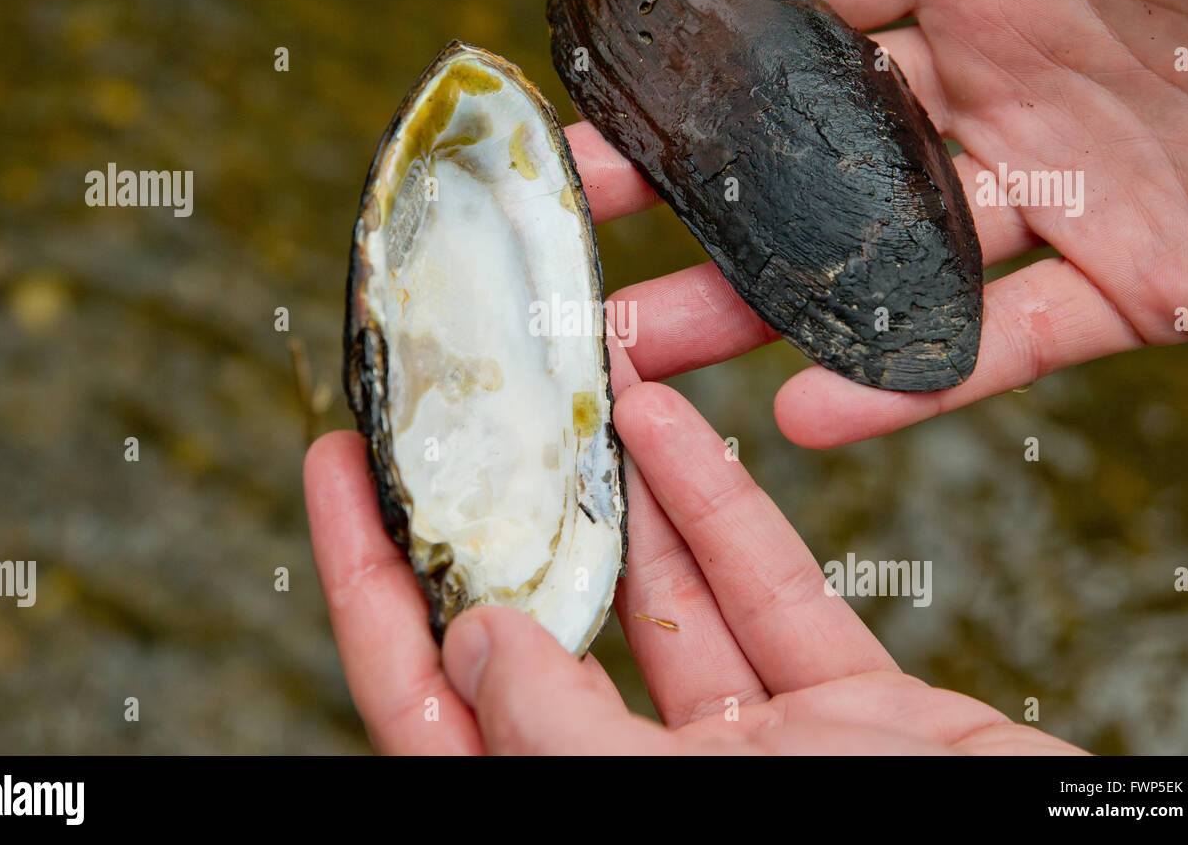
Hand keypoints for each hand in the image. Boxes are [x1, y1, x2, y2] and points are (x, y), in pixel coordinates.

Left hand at [304, 337, 1083, 753]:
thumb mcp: (676, 809)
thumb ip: (560, 738)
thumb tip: (470, 647)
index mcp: (573, 813)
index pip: (426, 702)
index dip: (368, 585)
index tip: (338, 468)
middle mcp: (647, 782)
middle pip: (539, 631)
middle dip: (499, 516)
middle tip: (454, 407)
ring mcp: (751, 751)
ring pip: (662, 598)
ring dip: (619, 490)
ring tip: (574, 386)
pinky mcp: (849, 716)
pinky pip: (768, 597)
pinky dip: (724, 513)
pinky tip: (674, 431)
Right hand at [566, 0, 1187, 447]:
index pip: (797, 14)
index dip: (690, 72)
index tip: (592, 123)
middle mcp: (1000, 76)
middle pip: (811, 159)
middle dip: (691, 210)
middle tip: (582, 262)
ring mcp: (1063, 185)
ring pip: (882, 264)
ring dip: (760, 314)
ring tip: (648, 358)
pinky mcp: (1143, 280)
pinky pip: (1007, 344)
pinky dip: (911, 384)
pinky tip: (811, 418)